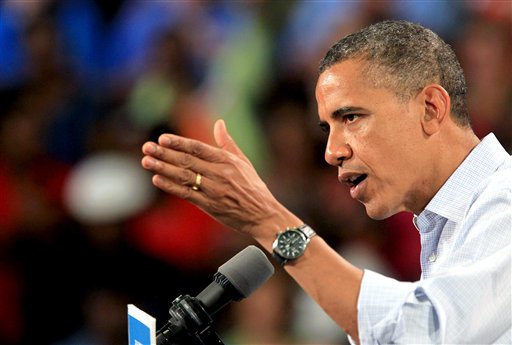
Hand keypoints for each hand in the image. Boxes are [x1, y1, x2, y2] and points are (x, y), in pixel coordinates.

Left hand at [141, 120, 300, 241]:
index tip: (163, 138)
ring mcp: (213, 190)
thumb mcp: (243, 162)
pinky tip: (156, 179)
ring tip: (146, 160)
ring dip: (163, 168)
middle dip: (165, 153)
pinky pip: (186, 194)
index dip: (179, 143)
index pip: (198, 148)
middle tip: (147, 147)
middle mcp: (219, 174)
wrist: (262, 214)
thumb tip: (219, 123)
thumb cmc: (253, 187)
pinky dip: (170, 187)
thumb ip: (228, 143)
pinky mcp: (209, 205)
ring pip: (183, 177)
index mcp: (227, 161)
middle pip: (187, 161)